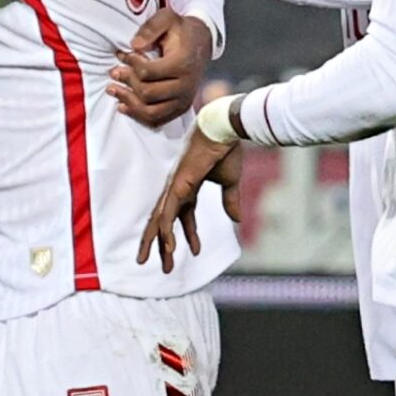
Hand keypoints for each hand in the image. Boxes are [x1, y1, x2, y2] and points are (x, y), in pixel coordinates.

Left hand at [108, 10, 210, 128]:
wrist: (201, 43)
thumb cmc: (180, 31)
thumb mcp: (166, 18)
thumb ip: (150, 28)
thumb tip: (134, 46)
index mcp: (183, 63)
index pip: (147, 72)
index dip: (130, 63)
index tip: (123, 54)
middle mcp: (186, 85)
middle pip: (147, 93)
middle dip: (126, 81)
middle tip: (114, 72)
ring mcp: (184, 100)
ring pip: (150, 112)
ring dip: (128, 102)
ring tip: (112, 89)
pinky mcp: (180, 109)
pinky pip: (156, 120)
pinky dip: (138, 116)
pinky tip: (123, 106)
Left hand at [137, 130, 241, 273]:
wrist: (225, 129)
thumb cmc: (227, 149)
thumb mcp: (230, 182)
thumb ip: (230, 201)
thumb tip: (236, 220)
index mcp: (188, 187)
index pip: (183, 216)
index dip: (187, 235)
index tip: (194, 251)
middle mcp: (177, 189)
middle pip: (164, 221)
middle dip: (161, 245)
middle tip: (159, 266)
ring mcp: (175, 187)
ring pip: (161, 221)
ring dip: (159, 244)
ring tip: (159, 264)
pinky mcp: (178, 185)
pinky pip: (168, 212)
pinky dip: (166, 230)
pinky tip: (167, 246)